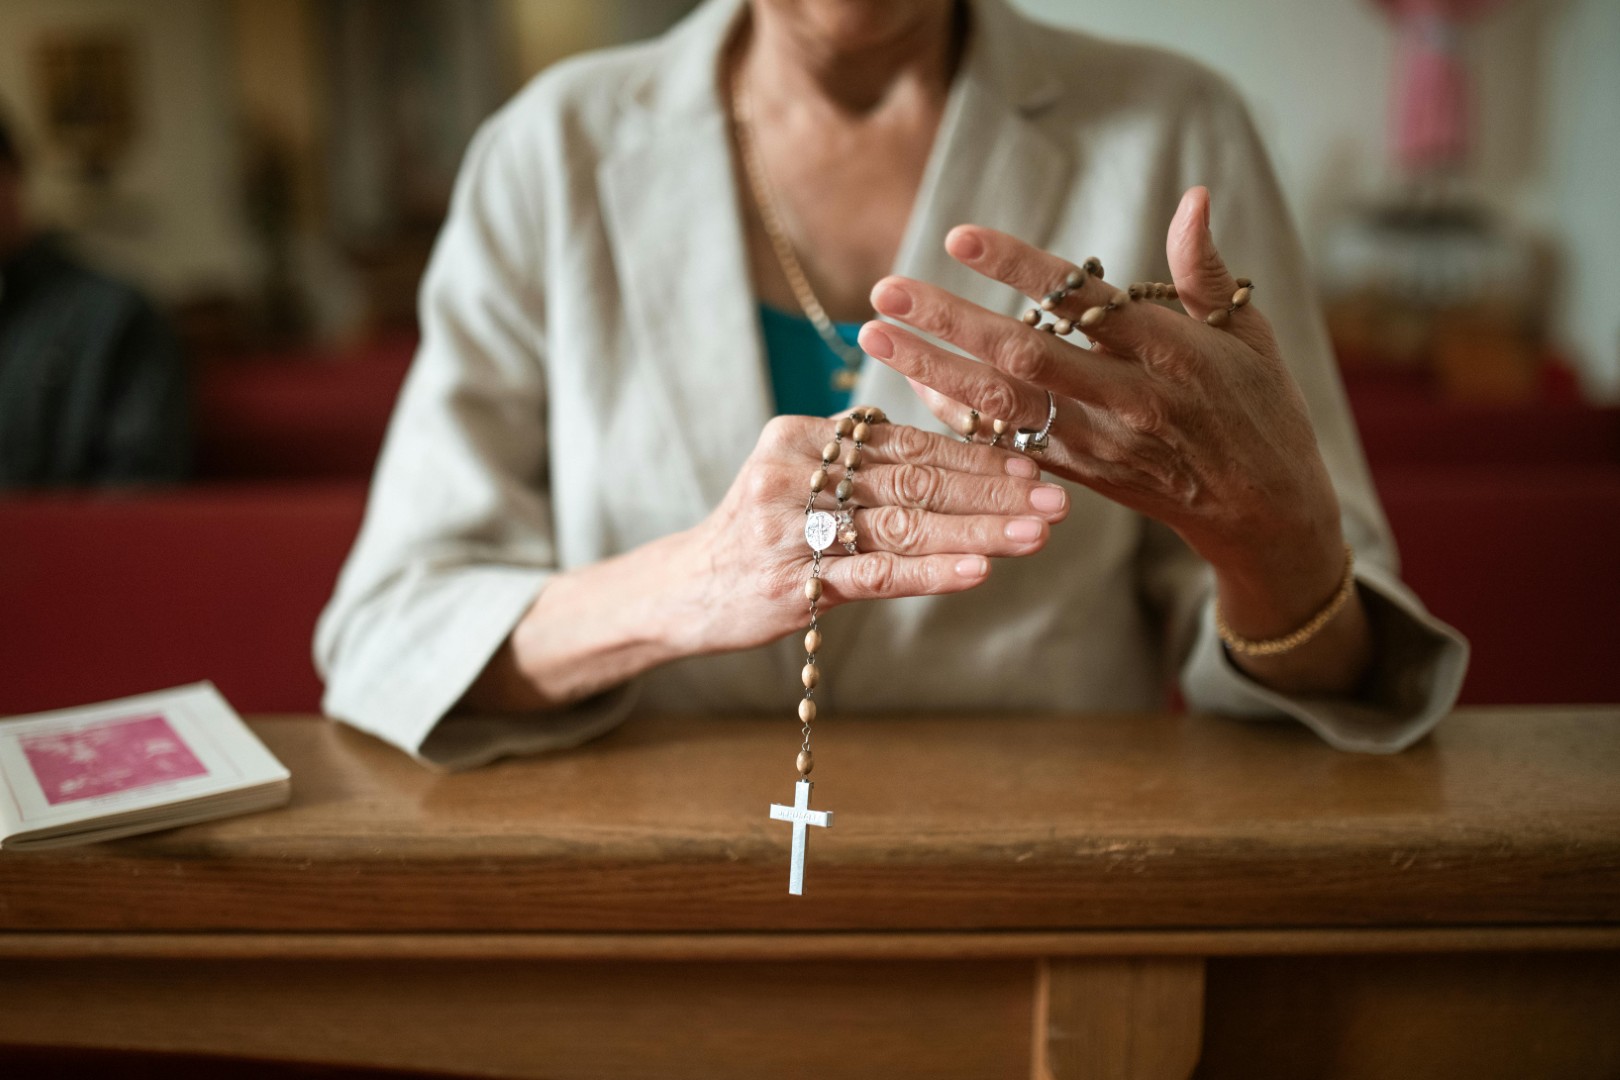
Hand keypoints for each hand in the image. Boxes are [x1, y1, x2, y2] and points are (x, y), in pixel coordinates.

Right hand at [676, 412, 1070, 655]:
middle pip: (913, 480)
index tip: (1033, 466)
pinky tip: (979, 571)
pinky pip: (875, 574)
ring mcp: (791, 527)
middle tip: (1056, 501)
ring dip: (979, 530)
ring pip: (904, 525)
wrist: (686, 590)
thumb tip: (966, 457)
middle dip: (993, 491)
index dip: (974, 455)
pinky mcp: (794, 582)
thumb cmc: (762, 534)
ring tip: (1036, 534)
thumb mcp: (801, 480)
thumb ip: (866, 466)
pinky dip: (932, 572)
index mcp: (802, 435)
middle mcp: (793, 471)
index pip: (905, 442)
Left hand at [856, 186, 1349, 644]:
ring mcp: (1099, 444)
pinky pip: (1007, 447)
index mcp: (1172, 354)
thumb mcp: (1249, 332)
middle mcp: (1129, 400)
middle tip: (885, 289)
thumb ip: (1205, 269)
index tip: (958, 237)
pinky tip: (915, 387)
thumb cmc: (1261, 407)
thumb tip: (1193, 196)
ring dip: (932, 370)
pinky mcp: (1081, 476)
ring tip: (876, 333)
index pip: (1083, 301)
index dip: (1018, 268)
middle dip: (949, 321)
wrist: (1265, 511)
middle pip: (1024, 355)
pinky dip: (960, 419)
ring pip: (1002, 405)